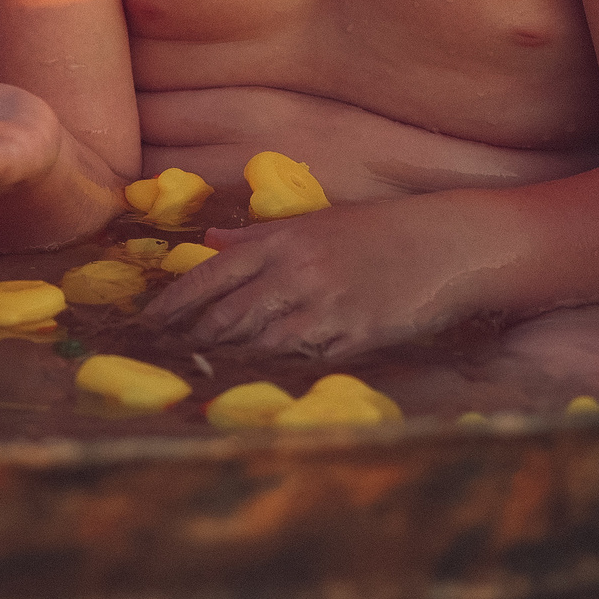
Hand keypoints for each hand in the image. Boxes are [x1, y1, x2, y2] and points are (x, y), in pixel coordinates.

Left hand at [139, 200, 471, 358]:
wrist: (448, 243)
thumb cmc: (381, 231)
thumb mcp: (317, 221)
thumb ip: (259, 234)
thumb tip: (211, 240)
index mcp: (284, 237)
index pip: (213, 273)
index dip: (176, 301)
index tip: (149, 321)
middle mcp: (297, 270)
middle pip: (228, 313)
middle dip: (192, 337)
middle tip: (163, 354)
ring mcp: (325, 304)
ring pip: (259, 341)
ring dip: (228, 358)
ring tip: (198, 370)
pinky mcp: (354, 335)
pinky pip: (303, 359)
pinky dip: (276, 369)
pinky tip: (257, 378)